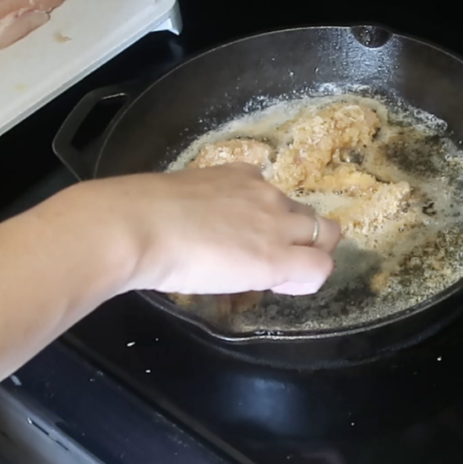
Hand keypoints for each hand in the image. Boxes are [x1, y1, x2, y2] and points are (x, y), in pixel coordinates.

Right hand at [75, 163, 340, 295]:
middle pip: (306, 214)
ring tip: (282, 277)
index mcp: (239, 176)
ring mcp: (275, 224)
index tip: (249, 241)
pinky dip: (308, 280)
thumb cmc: (141, 214)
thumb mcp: (178, 198)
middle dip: (299, 238)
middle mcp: (265, 193)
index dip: (269, 221)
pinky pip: (319, 267)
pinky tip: (281, 287)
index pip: (272, 196)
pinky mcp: (277, 258)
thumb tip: (194, 225)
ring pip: (324, 234)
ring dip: (310, 255)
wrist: (138, 225)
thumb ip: (199, 208)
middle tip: (271, 262)